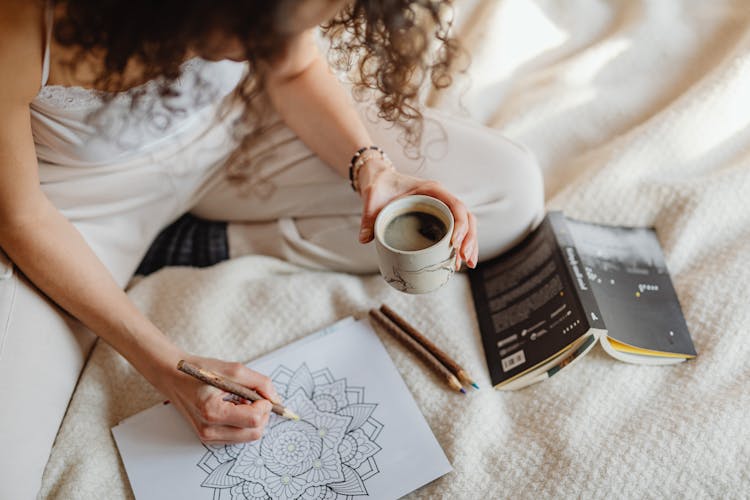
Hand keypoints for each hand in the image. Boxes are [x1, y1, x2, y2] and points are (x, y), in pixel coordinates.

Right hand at [154, 355, 279, 443]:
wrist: (173, 376)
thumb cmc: (200, 371)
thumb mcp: (233, 369)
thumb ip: (260, 383)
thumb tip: (276, 399)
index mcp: (213, 411)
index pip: (254, 419)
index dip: (265, 406)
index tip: (260, 393)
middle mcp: (209, 430)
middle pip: (254, 433)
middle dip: (262, 415)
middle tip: (255, 397)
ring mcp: (207, 437)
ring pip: (248, 436)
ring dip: (252, 419)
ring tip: (241, 401)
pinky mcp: (208, 438)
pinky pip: (238, 435)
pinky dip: (243, 423)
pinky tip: (234, 407)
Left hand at [357, 159, 478, 268]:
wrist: (380, 180)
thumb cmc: (379, 186)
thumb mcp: (372, 198)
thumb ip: (368, 216)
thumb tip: (364, 239)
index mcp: (432, 190)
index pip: (455, 205)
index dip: (460, 225)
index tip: (454, 243)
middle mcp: (442, 198)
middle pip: (466, 217)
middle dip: (469, 239)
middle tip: (464, 260)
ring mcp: (442, 208)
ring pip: (466, 225)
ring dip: (469, 244)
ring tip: (467, 264)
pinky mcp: (438, 218)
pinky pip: (457, 230)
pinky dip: (461, 244)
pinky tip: (459, 261)